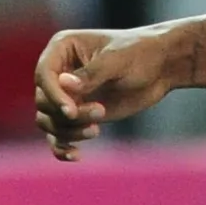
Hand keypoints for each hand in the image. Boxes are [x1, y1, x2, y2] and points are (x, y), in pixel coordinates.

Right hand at [34, 26, 182, 159]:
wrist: (162, 67)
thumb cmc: (140, 53)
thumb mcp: (117, 60)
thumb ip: (91, 74)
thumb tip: (63, 83)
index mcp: (62, 48)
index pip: (43, 75)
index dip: (53, 95)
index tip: (72, 111)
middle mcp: (59, 72)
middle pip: (43, 101)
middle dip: (67, 114)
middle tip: (100, 112)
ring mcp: (67, 95)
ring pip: (48, 121)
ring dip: (68, 131)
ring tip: (96, 130)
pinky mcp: (78, 115)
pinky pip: (58, 135)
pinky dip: (62, 147)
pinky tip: (76, 156)